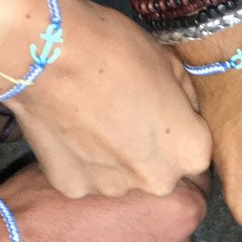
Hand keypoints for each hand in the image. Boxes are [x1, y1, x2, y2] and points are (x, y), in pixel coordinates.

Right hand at [0, 0, 210, 197]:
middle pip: (160, 175)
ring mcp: (114, 191)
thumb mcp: (169, 63)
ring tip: (92, 127)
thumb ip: (184, 100)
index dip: (177, 133)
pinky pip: (84, 178)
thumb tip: (183, 113)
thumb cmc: (114, 50)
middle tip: (123, 122)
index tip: (159, 117)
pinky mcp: (74, 189)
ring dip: (113, 162)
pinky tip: (67, 134)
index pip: (195, 154)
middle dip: (148, 155)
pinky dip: (78, 162)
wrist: (46, 55)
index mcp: (191, 153)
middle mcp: (159, 183)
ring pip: (121, 181)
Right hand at [0, 165, 205, 241]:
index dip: (168, 186)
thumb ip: (135, 173)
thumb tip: (148, 169)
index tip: (145, 187)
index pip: (193, 191)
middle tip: (112, 220)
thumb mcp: (96, 168)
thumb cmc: (42, 200)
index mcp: (179, 210)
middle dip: (152, 226)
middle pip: (175, 233)